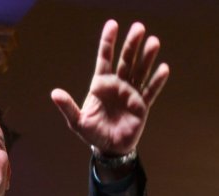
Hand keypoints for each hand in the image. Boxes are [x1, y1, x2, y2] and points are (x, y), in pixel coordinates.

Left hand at [51, 20, 169, 156]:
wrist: (109, 149)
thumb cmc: (93, 133)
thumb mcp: (77, 121)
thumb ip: (67, 107)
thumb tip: (54, 93)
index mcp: (101, 84)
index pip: (105, 58)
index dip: (108, 42)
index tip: (112, 25)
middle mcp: (118, 84)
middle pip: (126, 60)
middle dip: (132, 44)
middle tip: (139, 27)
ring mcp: (131, 93)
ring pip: (140, 71)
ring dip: (146, 57)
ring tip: (153, 41)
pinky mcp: (141, 106)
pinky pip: (150, 91)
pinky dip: (157, 81)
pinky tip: (164, 68)